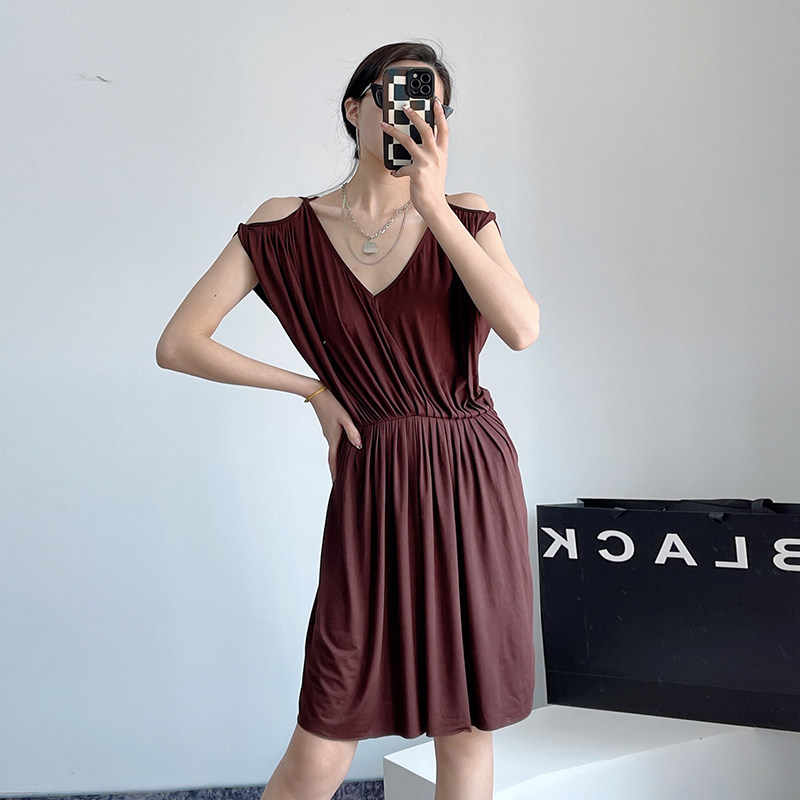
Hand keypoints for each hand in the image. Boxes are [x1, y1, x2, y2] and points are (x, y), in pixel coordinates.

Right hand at [307, 387, 361, 481]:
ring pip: (335, 448)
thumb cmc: (332, 403)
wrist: (316, 391)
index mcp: (333, 438)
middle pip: (334, 457)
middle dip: (337, 468)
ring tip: (346, 466)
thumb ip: (352, 432)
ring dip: (339, 458)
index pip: (334, 461)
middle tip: (342, 480)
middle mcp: (330, 437)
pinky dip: (340, 447)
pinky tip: (346, 445)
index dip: (335, 473)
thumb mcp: (345, 417)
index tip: (336, 485)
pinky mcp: (329, 426)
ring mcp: (328, 432)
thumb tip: (358, 446)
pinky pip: (335, 440)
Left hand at [380, 96, 449, 219]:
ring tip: (385, 125)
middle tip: (405, 107)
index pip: (443, 129)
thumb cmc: (434, 188)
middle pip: (426, 129)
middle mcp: (436, 155)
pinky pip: (401, 167)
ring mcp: (426, 163)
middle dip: (415, 115)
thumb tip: (417, 144)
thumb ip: (431, 155)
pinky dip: (397, 170)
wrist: (434, 206)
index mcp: (442, 153)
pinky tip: (394, 172)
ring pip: (408, 141)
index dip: (440, 114)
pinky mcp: (416, 172)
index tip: (435, 102)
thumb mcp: (437, 168)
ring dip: (394, 131)